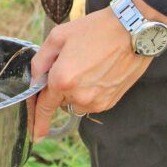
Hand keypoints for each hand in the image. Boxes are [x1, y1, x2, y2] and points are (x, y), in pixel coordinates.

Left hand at [30, 0, 166, 141]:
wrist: (132, 31)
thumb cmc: (94, 30)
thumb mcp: (58, 37)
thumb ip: (40, 61)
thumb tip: (34, 80)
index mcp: (61, 80)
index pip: (43, 106)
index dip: (37, 120)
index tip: (35, 135)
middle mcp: (78, 95)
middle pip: (59, 101)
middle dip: (59, 87)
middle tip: (71, 63)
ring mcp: (96, 101)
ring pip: (75, 103)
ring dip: (74, 91)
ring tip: (87, 66)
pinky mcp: (110, 102)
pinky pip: (90, 103)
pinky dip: (89, 92)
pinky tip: (98, 73)